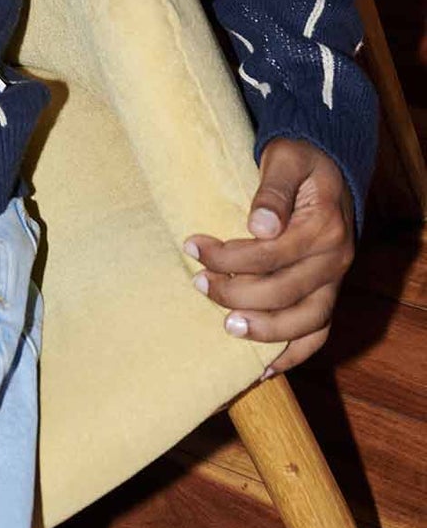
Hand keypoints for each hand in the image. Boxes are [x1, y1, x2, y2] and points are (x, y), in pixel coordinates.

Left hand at [182, 137, 354, 380]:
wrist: (328, 165)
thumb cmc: (299, 161)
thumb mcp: (285, 159)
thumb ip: (273, 190)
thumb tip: (260, 225)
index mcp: (323, 228)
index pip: (271, 253)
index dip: (227, 256)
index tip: (191, 247)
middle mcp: (335, 260)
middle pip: (284, 292)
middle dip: (235, 293)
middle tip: (198, 283)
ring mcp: (334, 281)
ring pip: (306, 322)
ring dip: (264, 330)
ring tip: (226, 327)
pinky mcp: (327, 293)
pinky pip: (318, 334)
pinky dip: (293, 354)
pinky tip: (262, 368)